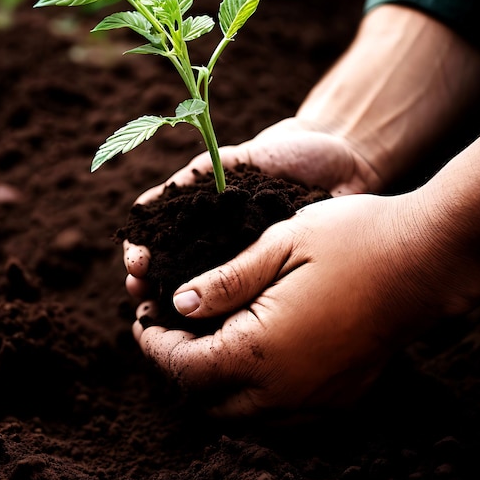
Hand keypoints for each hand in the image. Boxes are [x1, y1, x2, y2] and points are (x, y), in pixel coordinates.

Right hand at [124, 117, 381, 297]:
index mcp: (205, 211)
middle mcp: (219, 238)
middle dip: (150, 279)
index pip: (159, 233)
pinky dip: (221, 312)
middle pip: (173, 263)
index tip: (138, 260)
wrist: (342, 161)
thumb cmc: (288, 151)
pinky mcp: (274, 275)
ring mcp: (246, 260)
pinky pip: (245, 297)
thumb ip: (200, 175)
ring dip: (177, 302)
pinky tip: (205, 327)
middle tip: (139, 291)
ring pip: (203, 286)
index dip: (142, 247)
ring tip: (159, 314)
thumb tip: (150, 203)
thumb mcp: (239, 159)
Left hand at [132, 190, 479, 418]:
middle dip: (176, 366)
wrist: (425, 259)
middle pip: (206, 400)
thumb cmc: (353, 239)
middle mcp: (286, 390)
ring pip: (241, 417)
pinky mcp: (339, 400)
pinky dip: (249, 395)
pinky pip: (278, 418)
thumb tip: (179, 303)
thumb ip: (224, 281)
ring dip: (211, 384)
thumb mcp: (278, 244)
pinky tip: (250, 354)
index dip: (153, 344)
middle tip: (167, 328)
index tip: (142, 318)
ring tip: (204, 339)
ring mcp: (316, 402)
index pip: (184, 368)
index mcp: (261, 350)